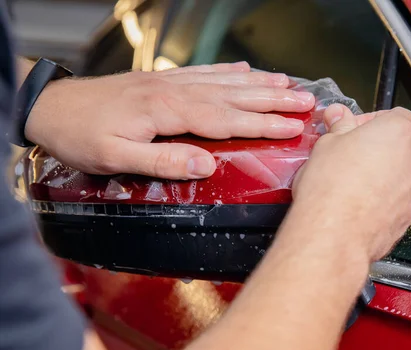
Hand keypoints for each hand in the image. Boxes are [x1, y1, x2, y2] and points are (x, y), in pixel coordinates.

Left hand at [25, 62, 314, 179]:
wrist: (51, 108)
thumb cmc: (80, 136)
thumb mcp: (114, 159)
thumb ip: (162, 162)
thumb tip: (206, 166)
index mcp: (167, 112)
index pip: (226, 119)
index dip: (263, 123)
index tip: (293, 126)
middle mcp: (174, 91)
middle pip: (234, 95)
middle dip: (274, 99)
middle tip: (307, 101)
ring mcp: (170, 82)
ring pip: (225, 80)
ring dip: (259, 83)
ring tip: (289, 84)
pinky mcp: (162, 80)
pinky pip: (204, 72)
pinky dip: (229, 71)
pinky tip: (246, 70)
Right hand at [290, 104, 410, 264]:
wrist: (334, 234)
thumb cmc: (331, 188)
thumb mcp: (326, 144)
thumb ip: (339, 127)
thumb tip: (339, 117)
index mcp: (397, 133)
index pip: (397, 116)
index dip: (373, 120)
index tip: (353, 128)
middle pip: (403, 147)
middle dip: (379, 149)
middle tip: (350, 154)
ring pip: (400, 177)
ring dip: (380, 177)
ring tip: (350, 183)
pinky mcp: (405, 220)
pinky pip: (395, 203)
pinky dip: (380, 202)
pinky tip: (355, 205)